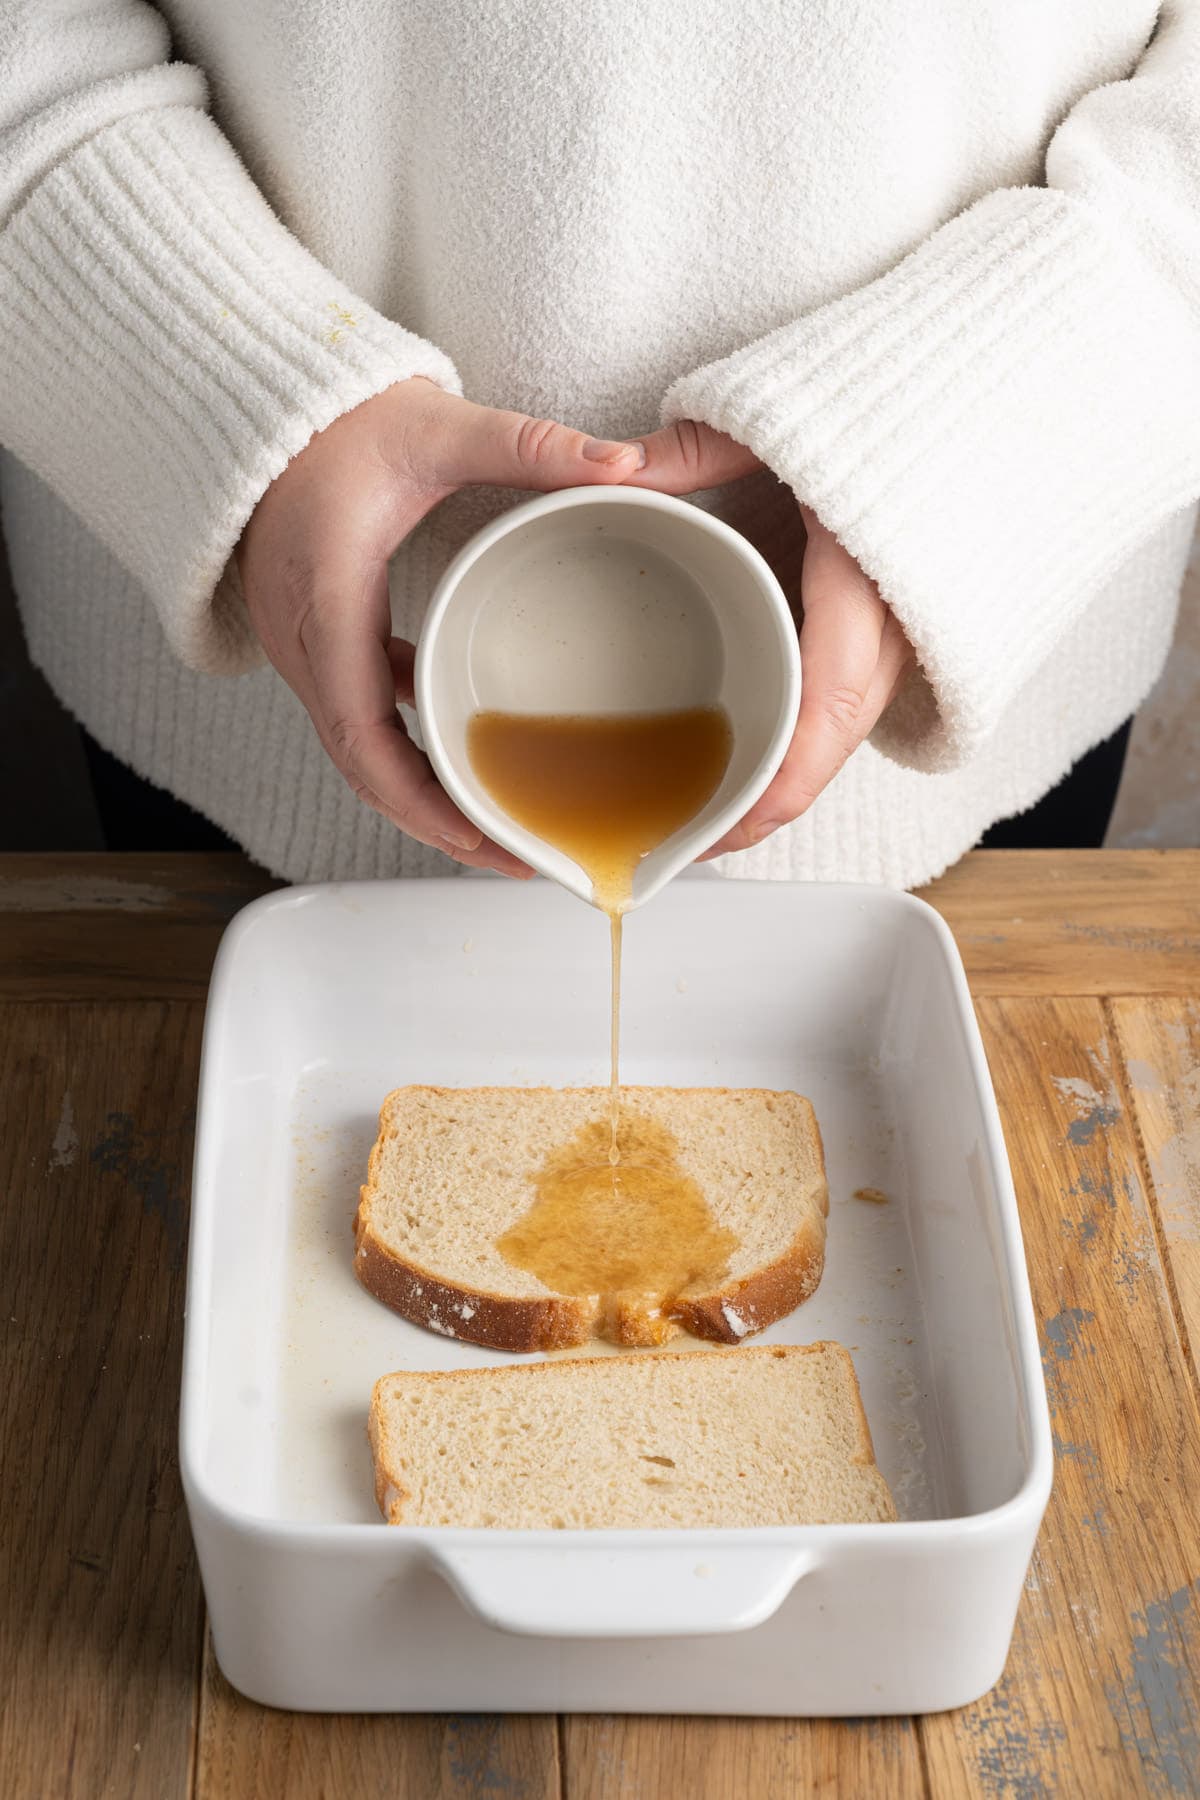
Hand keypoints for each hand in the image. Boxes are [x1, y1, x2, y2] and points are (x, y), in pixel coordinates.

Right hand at [237, 378, 644, 872]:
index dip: (415, 796)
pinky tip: (464, 759)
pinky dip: (409, 754)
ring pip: (361, 752)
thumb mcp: (435, 427)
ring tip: (500, 830)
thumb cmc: (337, 422)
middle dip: (435, 822)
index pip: (361, 731)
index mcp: (327, 603)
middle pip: (363, 766)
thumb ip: (527, 445)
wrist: (262, 412)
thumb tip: (621, 462)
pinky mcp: (321, 644)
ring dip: (424, 797)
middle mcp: (306, 643)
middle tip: (516, 856)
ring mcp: (306, 650)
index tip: (476, 833)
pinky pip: (361, 721)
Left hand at [627, 420, 914, 854]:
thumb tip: (615, 472)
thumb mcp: (782, 418)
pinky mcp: (894, 630)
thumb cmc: (883, 403)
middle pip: (832, 742)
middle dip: (767, 806)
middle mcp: (894, 619)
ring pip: (841, 732)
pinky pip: (848, 703)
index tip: (730, 828)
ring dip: (783, 781)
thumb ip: (699, 446)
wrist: (968, 398)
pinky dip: (802, 741)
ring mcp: (904, 631)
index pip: (828, 707)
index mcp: (864, 577)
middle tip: (691, 842)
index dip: (783, 783)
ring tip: (710, 816)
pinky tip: (752, 757)